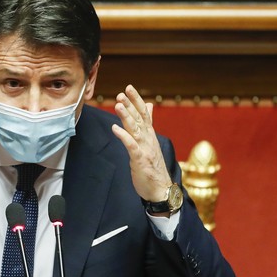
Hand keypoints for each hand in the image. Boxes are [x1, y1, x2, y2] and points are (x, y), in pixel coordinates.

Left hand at [111, 85, 171, 202]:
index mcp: (149, 135)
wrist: (161, 189)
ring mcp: (145, 149)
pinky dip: (123, 136)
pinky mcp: (140, 160)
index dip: (136, 100)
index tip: (129, 88)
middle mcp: (148, 139)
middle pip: (140, 118)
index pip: (144, 113)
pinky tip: (115, 128)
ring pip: (135, 129)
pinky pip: (131, 146)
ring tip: (117, 105)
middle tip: (122, 92)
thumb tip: (148, 106)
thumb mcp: (150, 142)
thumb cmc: (153, 167)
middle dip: (131, 104)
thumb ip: (147, 124)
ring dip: (126, 116)